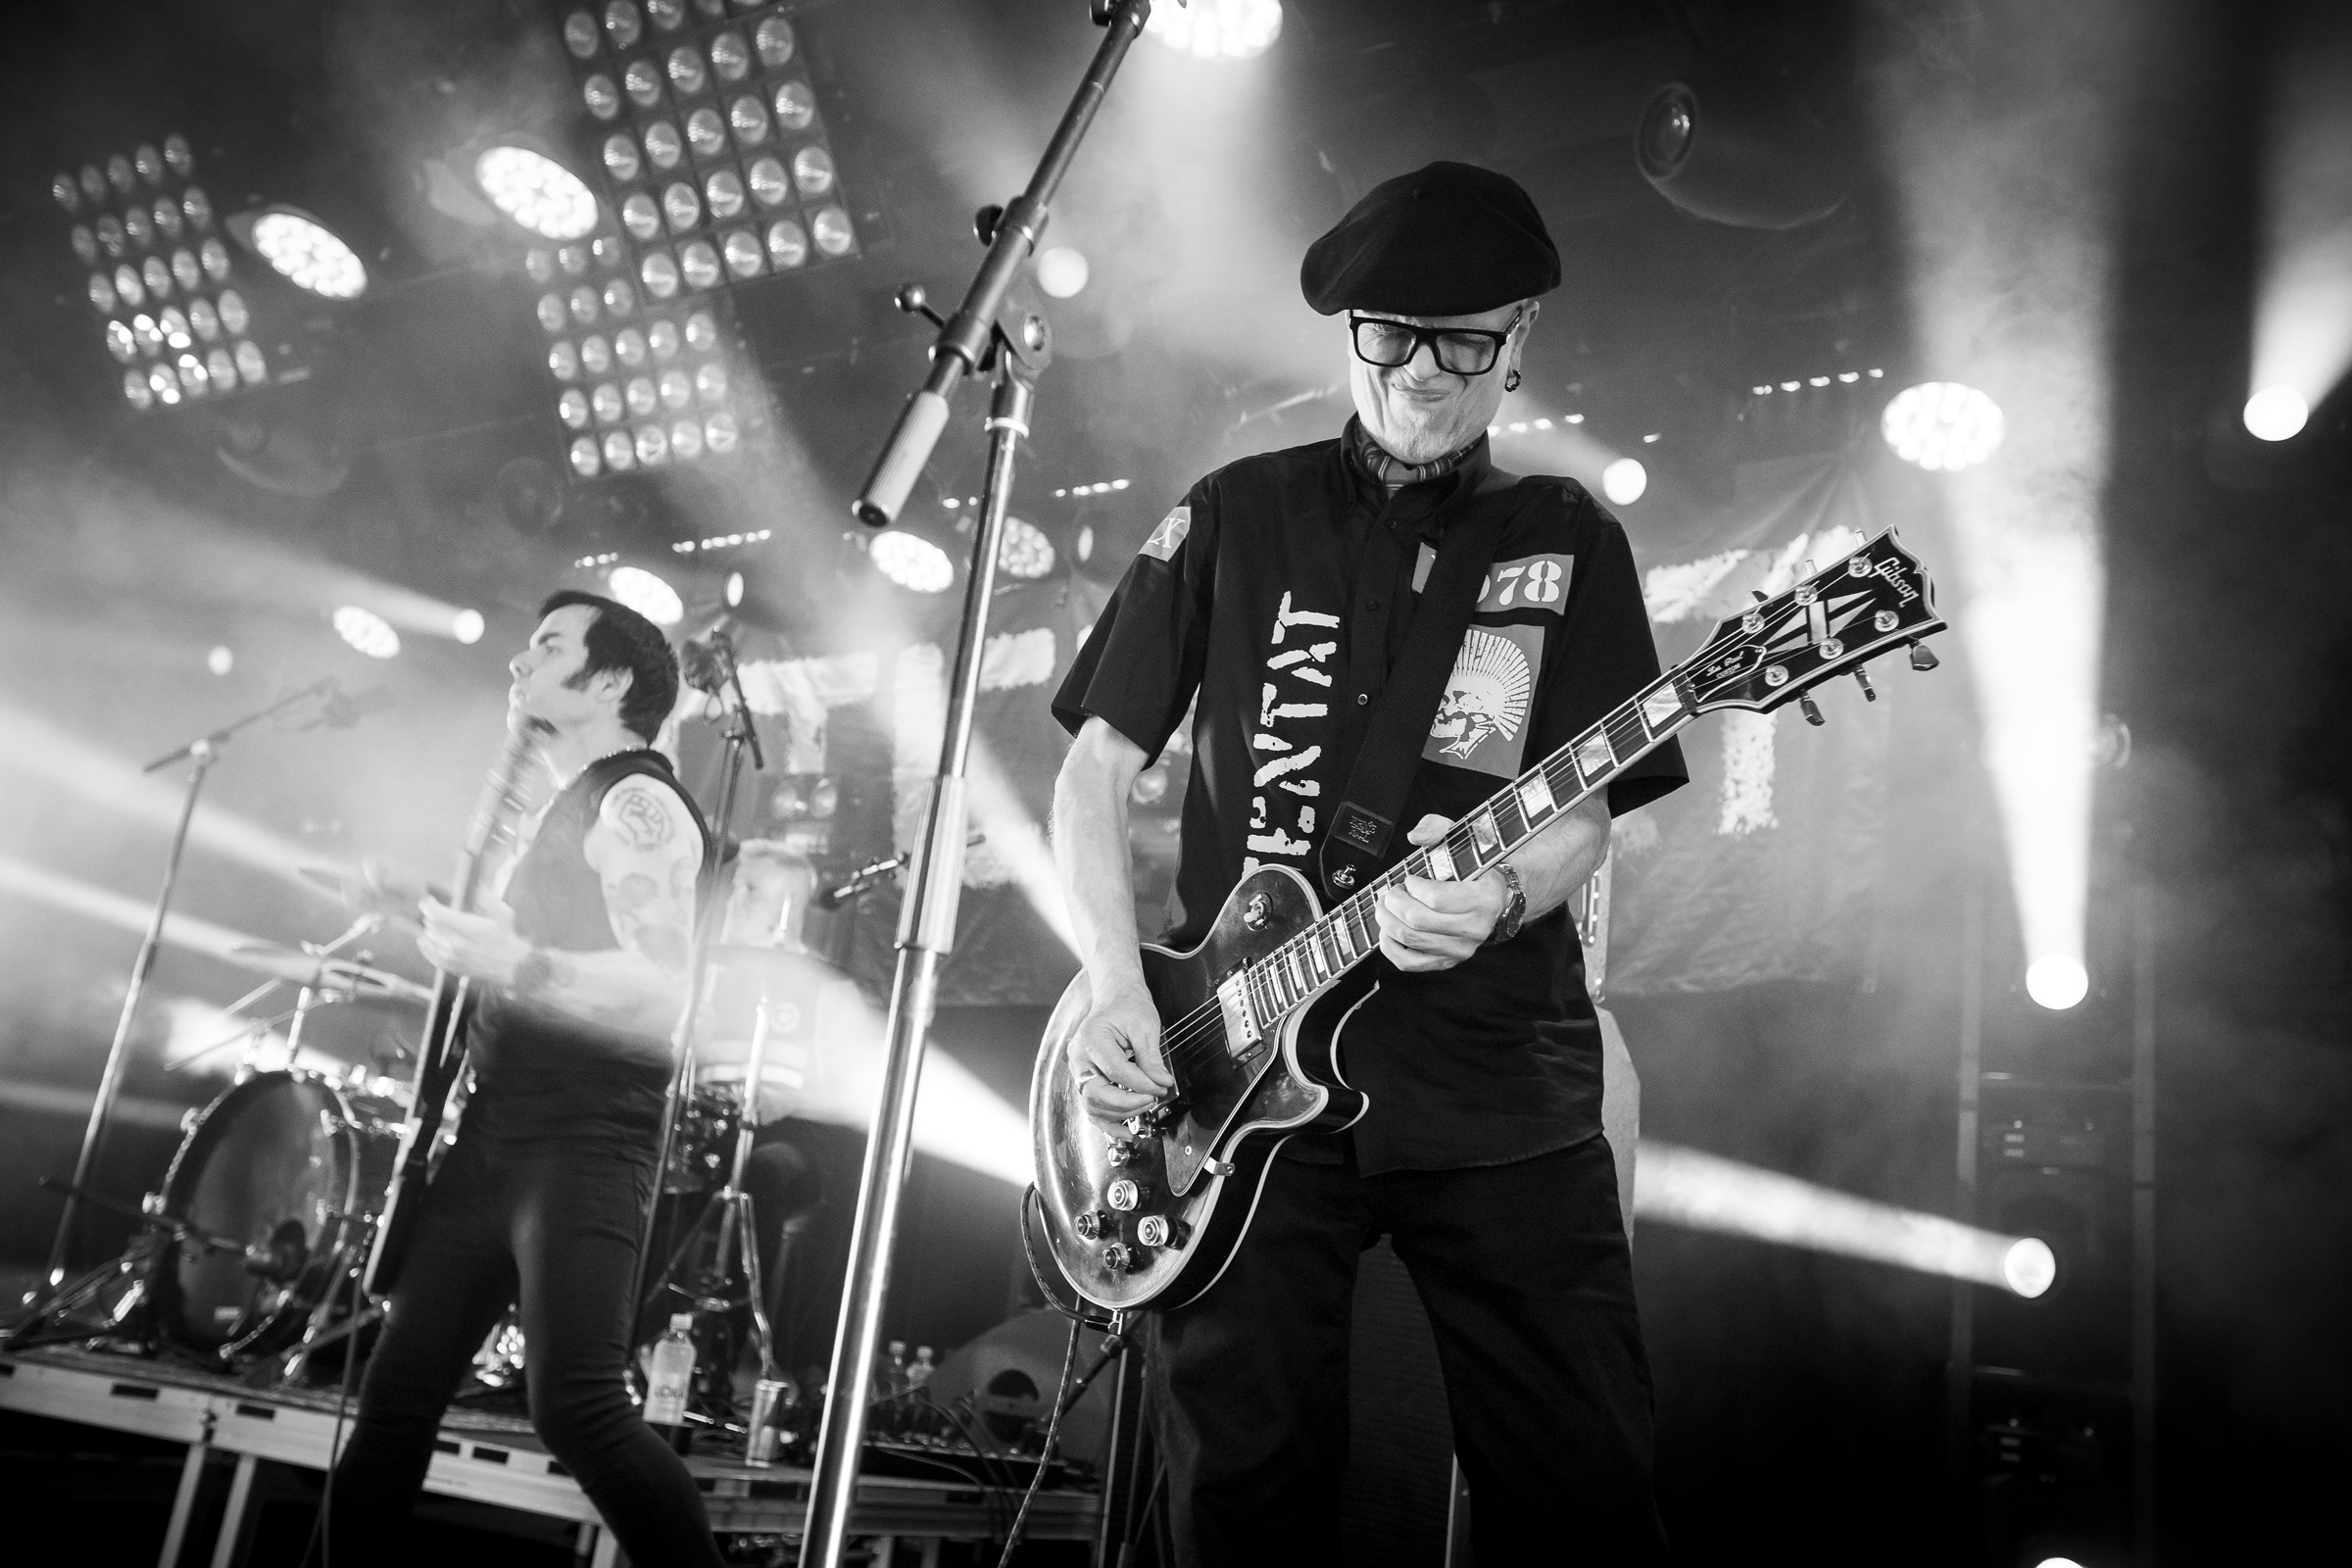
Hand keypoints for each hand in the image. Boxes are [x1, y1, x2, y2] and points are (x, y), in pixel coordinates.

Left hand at [416, 897, 530, 986]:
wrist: (511, 965)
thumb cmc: (506, 937)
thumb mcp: (503, 914)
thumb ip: (488, 899)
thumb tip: (476, 886)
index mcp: (468, 929)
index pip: (437, 914)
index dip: (429, 905)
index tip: (429, 900)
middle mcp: (457, 944)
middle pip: (431, 925)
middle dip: (432, 916)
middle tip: (439, 912)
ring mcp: (453, 957)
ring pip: (429, 939)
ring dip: (430, 930)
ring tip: (436, 925)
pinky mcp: (451, 967)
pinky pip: (431, 956)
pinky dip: (426, 947)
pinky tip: (424, 941)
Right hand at [1069, 980, 1174, 1123]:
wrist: (1115, 996)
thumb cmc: (1128, 1005)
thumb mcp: (1145, 1026)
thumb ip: (1151, 1058)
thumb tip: (1162, 1083)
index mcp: (1091, 1038)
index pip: (1116, 1071)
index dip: (1141, 1084)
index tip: (1161, 1087)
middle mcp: (1079, 1057)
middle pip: (1097, 1093)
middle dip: (1127, 1103)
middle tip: (1152, 1100)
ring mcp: (1079, 1070)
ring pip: (1092, 1105)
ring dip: (1120, 1113)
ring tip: (1145, 1107)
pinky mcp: (1085, 1079)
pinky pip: (1092, 1107)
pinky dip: (1108, 1122)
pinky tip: (1126, 1132)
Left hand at [1374, 815, 1510, 972]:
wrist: (1497, 899)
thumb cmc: (1476, 869)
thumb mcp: (1464, 839)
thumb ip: (1439, 828)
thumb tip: (1416, 835)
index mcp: (1484, 899)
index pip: (1436, 899)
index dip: (1413, 887)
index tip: (1410, 878)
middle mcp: (1475, 929)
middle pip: (1417, 921)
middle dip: (1394, 902)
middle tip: (1391, 891)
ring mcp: (1460, 950)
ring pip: (1410, 939)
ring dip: (1387, 920)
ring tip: (1386, 906)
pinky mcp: (1446, 962)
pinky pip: (1408, 962)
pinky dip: (1389, 946)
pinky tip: (1387, 930)